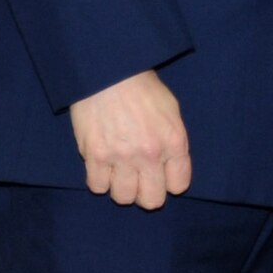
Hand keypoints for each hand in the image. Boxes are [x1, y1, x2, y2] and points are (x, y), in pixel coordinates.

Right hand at [68, 70, 191, 209]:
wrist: (110, 72)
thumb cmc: (142, 88)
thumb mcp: (171, 111)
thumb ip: (172, 141)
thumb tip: (170, 167)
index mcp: (173, 141)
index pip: (178, 185)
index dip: (170, 183)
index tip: (161, 176)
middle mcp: (149, 154)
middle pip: (151, 200)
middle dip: (147, 193)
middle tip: (140, 180)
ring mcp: (121, 157)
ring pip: (123, 197)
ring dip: (121, 188)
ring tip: (120, 172)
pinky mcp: (94, 155)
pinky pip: (97, 187)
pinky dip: (99, 180)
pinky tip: (102, 166)